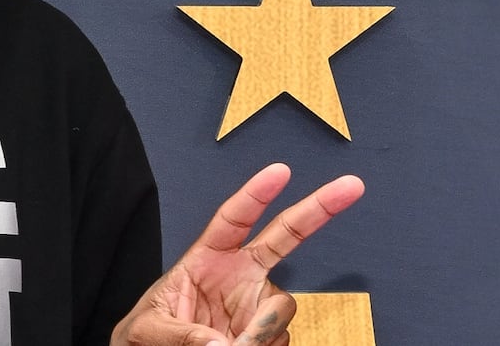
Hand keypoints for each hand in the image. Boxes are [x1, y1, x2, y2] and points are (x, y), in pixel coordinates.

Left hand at [111, 163, 364, 345]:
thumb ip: (180, 335)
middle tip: (352, 185)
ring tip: (229, 344)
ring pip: (282, 308)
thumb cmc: (146, 335)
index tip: (280, 171)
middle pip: (285, 236)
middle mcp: (240, 275)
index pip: (232, 219)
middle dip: (317, 209)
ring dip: (260, 330)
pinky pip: (280, 339)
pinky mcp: (268, 333)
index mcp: (206, 259)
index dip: (255, 194)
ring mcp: (258, 304)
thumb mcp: (148, 330)